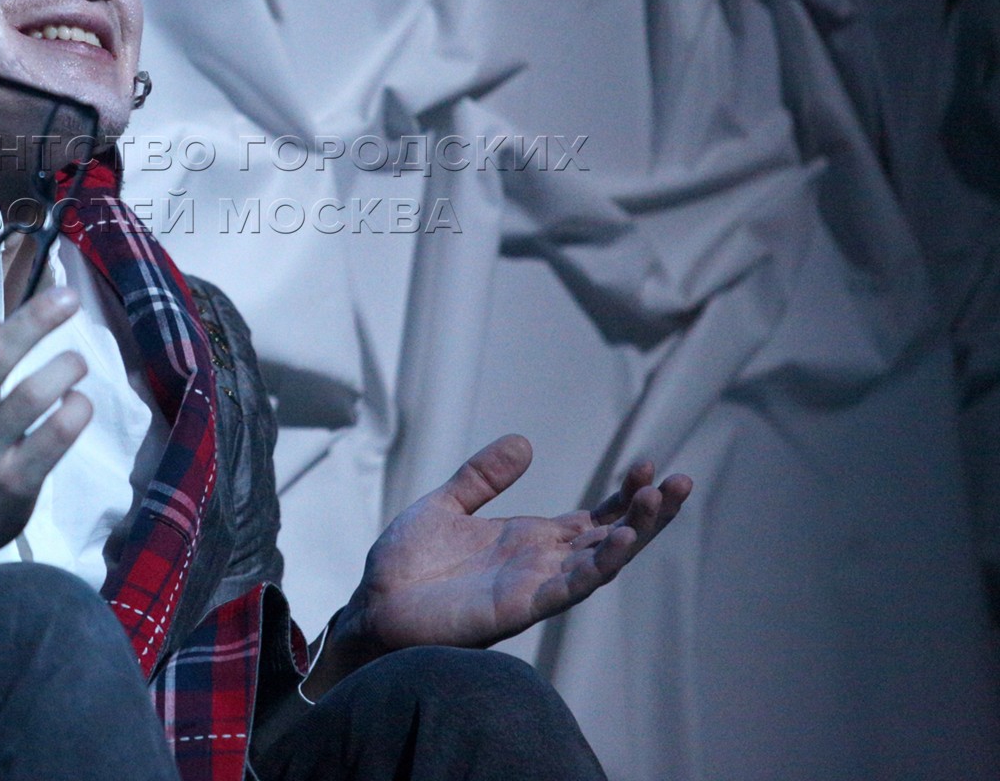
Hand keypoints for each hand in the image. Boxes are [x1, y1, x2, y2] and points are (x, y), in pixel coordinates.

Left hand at [305, 435, 690, 696]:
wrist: (372, 606)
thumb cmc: (407, 565)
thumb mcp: (446, 505)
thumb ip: (483, 477)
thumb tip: (526, 442)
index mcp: (530, 540)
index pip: (593, 517)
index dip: (624, 495)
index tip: (648, 464)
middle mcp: (541, 564)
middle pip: (610, 538)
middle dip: (648, 514)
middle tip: (680, 481)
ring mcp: (533, 587)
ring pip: (600, 563)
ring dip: (632, 535)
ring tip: (657, 503)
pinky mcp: (517, 609)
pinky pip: (567, 589)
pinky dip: (596, 568)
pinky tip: (619, 544)